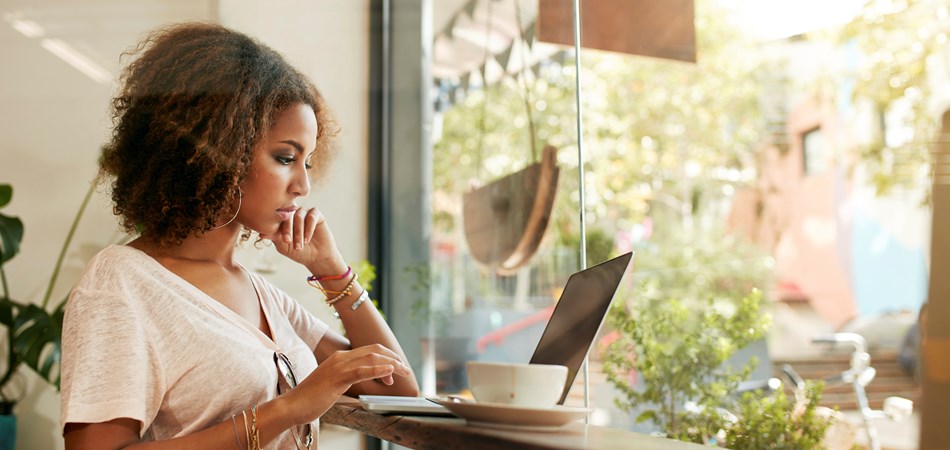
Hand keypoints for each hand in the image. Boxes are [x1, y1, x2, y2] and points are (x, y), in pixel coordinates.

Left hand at [259, 207, 346, 276]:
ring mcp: (304, 212)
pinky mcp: (316, 214)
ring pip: (299, 216)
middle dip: (288, 229)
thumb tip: (260, 233)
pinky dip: (309, 228)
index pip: (277, 218)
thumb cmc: (298, 252)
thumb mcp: (283, 246)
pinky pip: (311, 216)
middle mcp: (292, 214)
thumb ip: (274, 237)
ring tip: (300, 245)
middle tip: (288, 241)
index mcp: (282, 220)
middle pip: (287, 215)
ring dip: (298, 232)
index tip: (282, 240)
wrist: (317, 258)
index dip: (278, 228)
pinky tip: (307, 239)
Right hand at [286, 344, 412, 423]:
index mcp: (340, 358)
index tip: (396, 369)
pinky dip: (378, 370)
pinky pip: (361, 371)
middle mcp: (340, 358)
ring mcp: (338, 366)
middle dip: (393, 358)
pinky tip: (389, 372)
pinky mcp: (337, 378)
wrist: (292, 405)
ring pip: (371, 358)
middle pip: (374, 351)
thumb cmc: (312, 398)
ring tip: (403, 371)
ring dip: (391, 364)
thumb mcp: (334, 384)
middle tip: (405, 369)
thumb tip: (365, 381)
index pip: (369, 351)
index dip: (386, 357)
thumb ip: (349, 379)